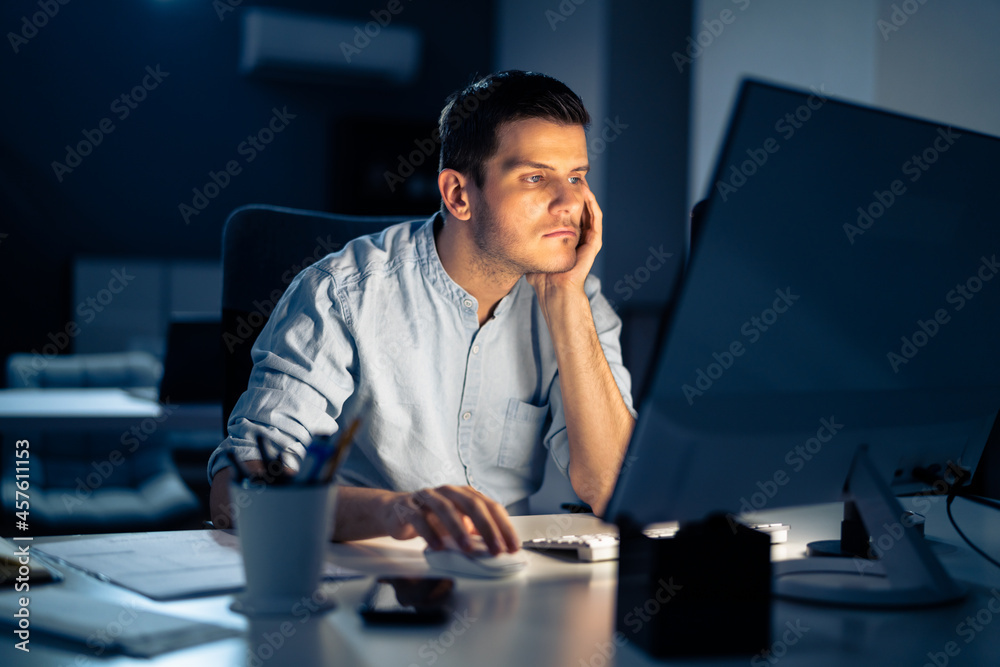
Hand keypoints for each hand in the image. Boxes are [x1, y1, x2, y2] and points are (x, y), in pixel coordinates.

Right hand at [381, 485, 519, 554]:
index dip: (504, 526)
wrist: (398, 511)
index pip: (491, 506)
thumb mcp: (459, 524)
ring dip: (458, 529)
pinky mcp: (408, 507)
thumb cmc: (433, 518)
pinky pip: (419, 518)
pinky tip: (438, 547)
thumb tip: (497, 549)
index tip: (512, 546)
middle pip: (472, 505)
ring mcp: (428, 497)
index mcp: (466, 494)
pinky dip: (430, 532)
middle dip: (487, 528)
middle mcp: (449, 492)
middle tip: (496, 550)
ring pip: (445, 508)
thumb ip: (476, 532)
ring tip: (467, 549)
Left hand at [526, 182, 602, 302]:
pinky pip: (596, 221)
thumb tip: (506, 226)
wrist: (553, 292)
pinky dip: (593, 207)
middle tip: (571, 175)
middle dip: (576, 191)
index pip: (567, 212)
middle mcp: (579, 236)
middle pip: (580, 208)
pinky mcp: (593, 245)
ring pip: (590, 211)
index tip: (556, 181)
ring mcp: (587, 240)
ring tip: (581, 179)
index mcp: (567, 237)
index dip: (563, 196)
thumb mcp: (531, 251)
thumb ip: (524, 239)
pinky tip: (587, 193)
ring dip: (587, 195)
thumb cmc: (541, 278)